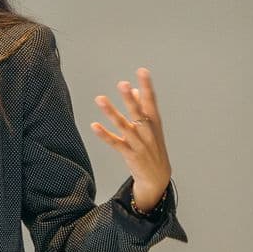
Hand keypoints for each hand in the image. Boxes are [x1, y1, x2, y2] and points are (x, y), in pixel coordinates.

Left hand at [91, 68, 171, 211]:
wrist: (158, 179)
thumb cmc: (154, 150)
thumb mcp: (152, 129)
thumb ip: (143, 110)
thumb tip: (134, 91)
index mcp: (154, 124)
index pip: (151, 102)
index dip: (147, 86)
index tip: (142, 71)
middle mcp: (148, 133)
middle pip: (138, 113)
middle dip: (130, 99)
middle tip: (122, 84)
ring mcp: (139, 145)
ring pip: (124, 126)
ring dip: (111, 113)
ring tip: (100, 99)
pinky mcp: (130, 155)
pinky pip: (116, 143)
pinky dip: (105, 135)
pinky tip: (95, 126)